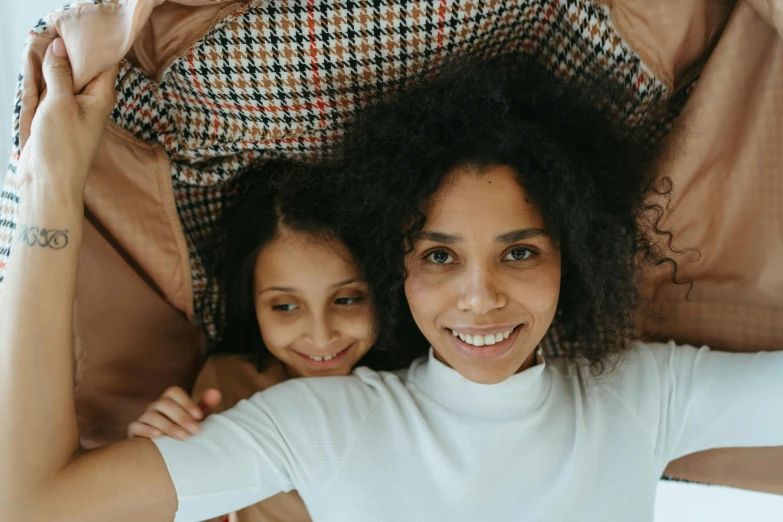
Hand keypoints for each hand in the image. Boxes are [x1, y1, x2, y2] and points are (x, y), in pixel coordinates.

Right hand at [17, 38, 117, 197]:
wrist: (48, 182)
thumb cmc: (61, 149)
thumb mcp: (59, 103)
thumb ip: (60, 73)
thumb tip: (59, 47)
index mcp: (102, 96)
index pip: (105, 61)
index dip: (92, 44)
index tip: (74, 30)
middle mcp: (91, 101)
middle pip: (83, 67)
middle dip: (67, 53)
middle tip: (50, 37)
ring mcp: (73, 109)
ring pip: (64, 78)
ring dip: (51, 67)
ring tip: (40, 51)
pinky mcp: (57, 117)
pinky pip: (51, 91)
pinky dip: (43, 82)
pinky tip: (34, 71)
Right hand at [127, 386, 222, 440]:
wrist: (165, 452)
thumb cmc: (184, 431)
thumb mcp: (197, 419)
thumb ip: (205, 406)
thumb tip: (216, 392)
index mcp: (169, 401)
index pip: (173, 392)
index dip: (187, 402)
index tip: (200, 416)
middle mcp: (155, 406)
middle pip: (164, 403)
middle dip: (181, 417)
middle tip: (195, 431)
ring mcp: (144, 418)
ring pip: (151, 415)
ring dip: (168, 425)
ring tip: (182, 437)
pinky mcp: (134, 432)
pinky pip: (135, 427)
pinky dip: (146, 430)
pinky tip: (158, 437)